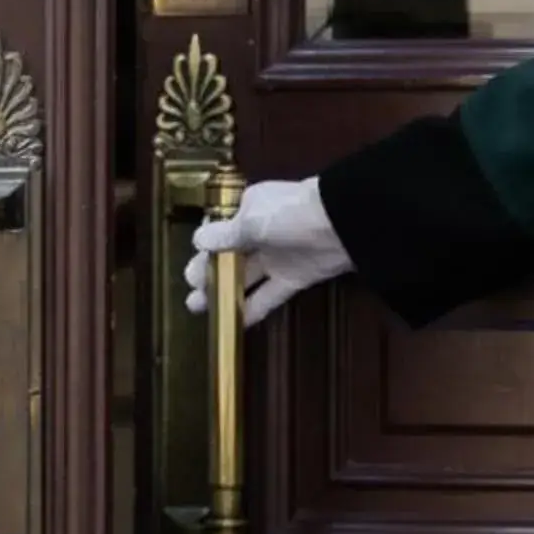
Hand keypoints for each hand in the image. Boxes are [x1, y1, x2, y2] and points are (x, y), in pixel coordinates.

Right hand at [186, 177, 353, 326]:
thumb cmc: (290, 213)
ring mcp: (277, 258)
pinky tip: (233, 322)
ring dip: (223, 294)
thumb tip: (198, 241)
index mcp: (249, 210)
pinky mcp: (293, 279)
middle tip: (192, 289)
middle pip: (229, 258)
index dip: (205, 250)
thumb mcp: (252, 220)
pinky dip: (252, 310)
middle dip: (208, 274)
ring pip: (244, 279)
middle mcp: (261, 234)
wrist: (341, 224)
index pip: (220, 232)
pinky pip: (267, 297)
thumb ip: (225, 235)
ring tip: (198, 307)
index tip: (192, 267)